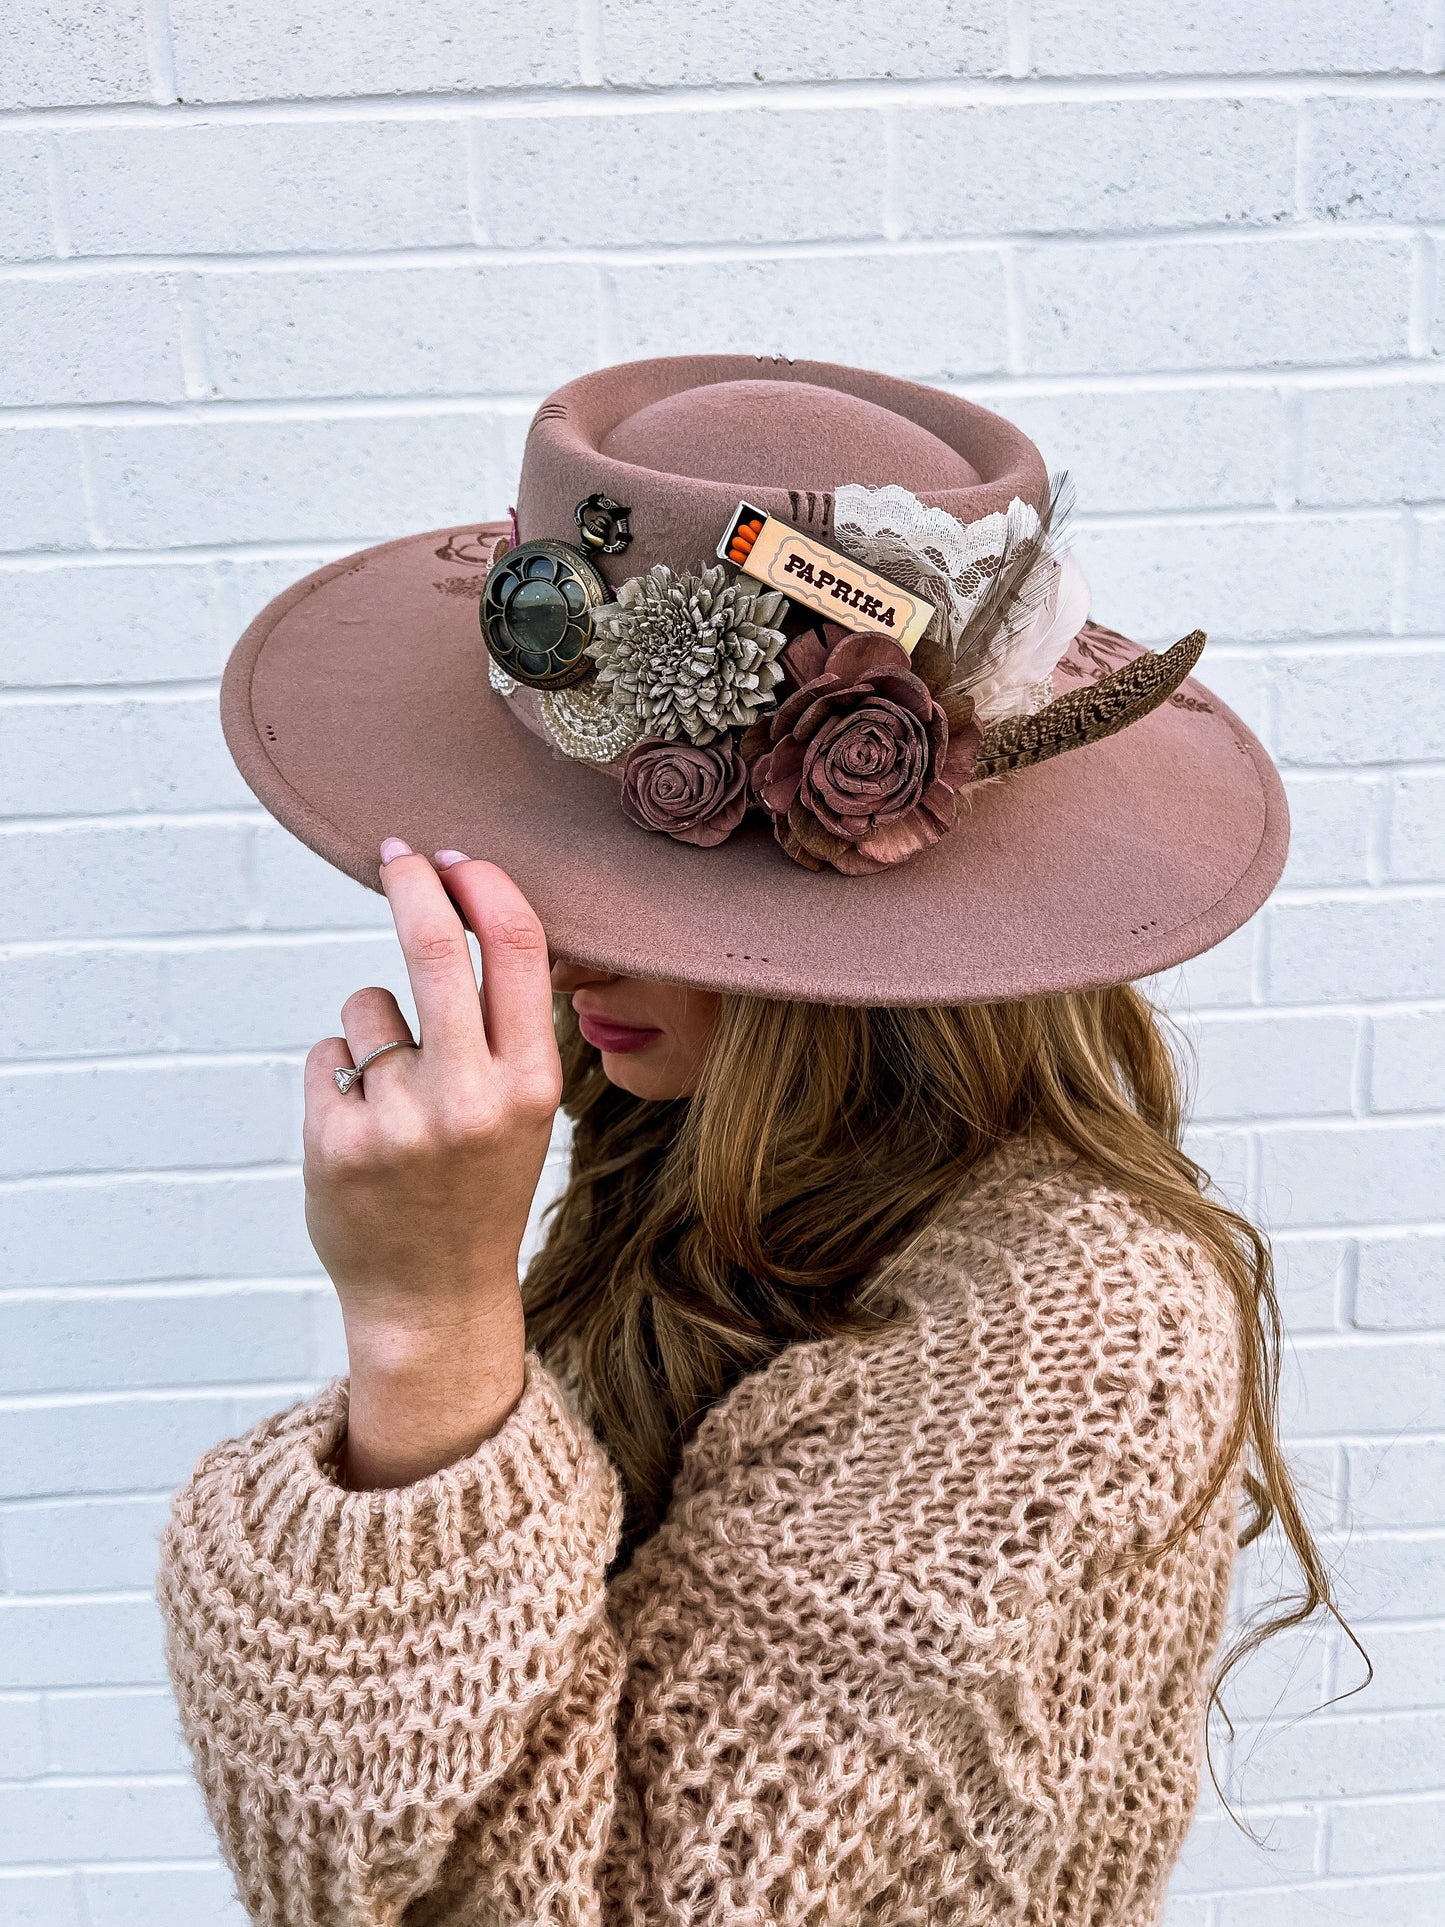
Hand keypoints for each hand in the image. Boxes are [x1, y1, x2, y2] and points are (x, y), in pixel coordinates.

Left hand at [304, 844, 561, 1487]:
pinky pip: (327, 1054)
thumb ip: (507, 1024)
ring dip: (373, 1030)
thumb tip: (471, 907)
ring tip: (396, 1100)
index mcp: (533, 1084)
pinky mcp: (337, 1140)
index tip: (457, 858)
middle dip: (412, 884)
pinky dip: (339, 1075)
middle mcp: (471, 1098)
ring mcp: (399, 1120)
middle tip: (396, 854)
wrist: (434, 1297)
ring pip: (367, 1006)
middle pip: (435, 947)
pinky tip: (363, 1131)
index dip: (484, 884)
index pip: (516, 948)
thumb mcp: (526, 1107)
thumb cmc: (480, 1185)